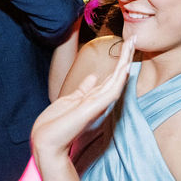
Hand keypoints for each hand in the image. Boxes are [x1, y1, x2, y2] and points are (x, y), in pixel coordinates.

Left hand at [31, 36, 134, 163]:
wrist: (46, 141)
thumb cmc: (56, 124)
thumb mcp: (70, 101)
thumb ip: (84, 90)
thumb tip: (93, 77)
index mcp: (93, 98)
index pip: (110, 77)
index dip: (119, 60)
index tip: (126, 44)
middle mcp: (98, 101)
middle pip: (116, 76)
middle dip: (125, 57)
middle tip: (134, 38)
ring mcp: (97, 105)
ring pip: (116, 81)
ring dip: (124, 62)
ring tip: (132, 45)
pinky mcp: (93, 109)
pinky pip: (110, 92)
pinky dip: (119, 80)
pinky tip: (125, 67)